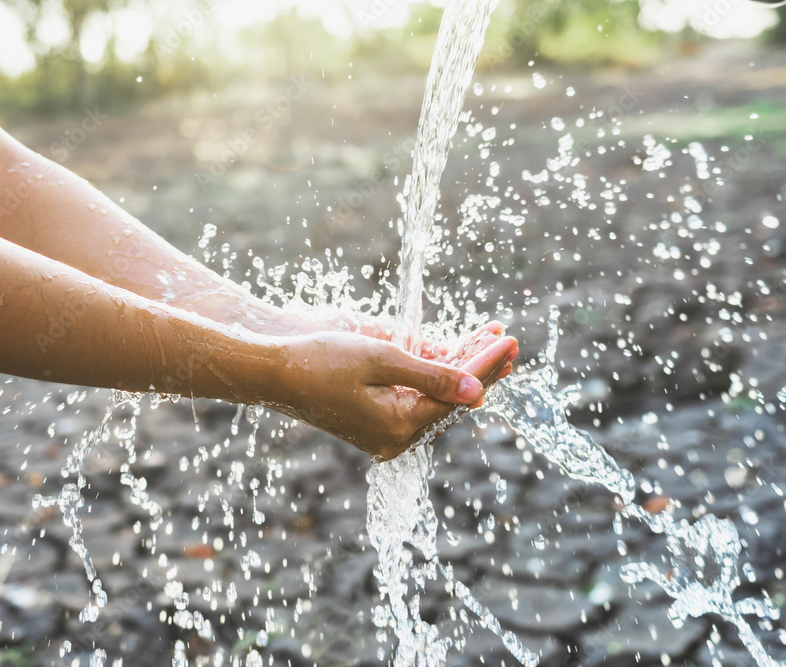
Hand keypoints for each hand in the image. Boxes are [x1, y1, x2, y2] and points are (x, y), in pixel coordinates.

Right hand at [269, 327, 517, 459]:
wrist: (275, 373)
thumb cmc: (322, 361)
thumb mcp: (381, 360)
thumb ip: (432, 375)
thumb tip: (477, 391)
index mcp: (398, 426)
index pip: (457, 395)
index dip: (485, 365)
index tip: (507, 340)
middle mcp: (395, 439)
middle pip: (452, 402)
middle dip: (481, 369)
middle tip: (510, 342)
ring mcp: (385, 434)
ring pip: (437, 401)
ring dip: (462, 372)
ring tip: (491, 345)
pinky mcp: (376, 424)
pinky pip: (417, 402)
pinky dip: (437, 379)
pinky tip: (455, 360)